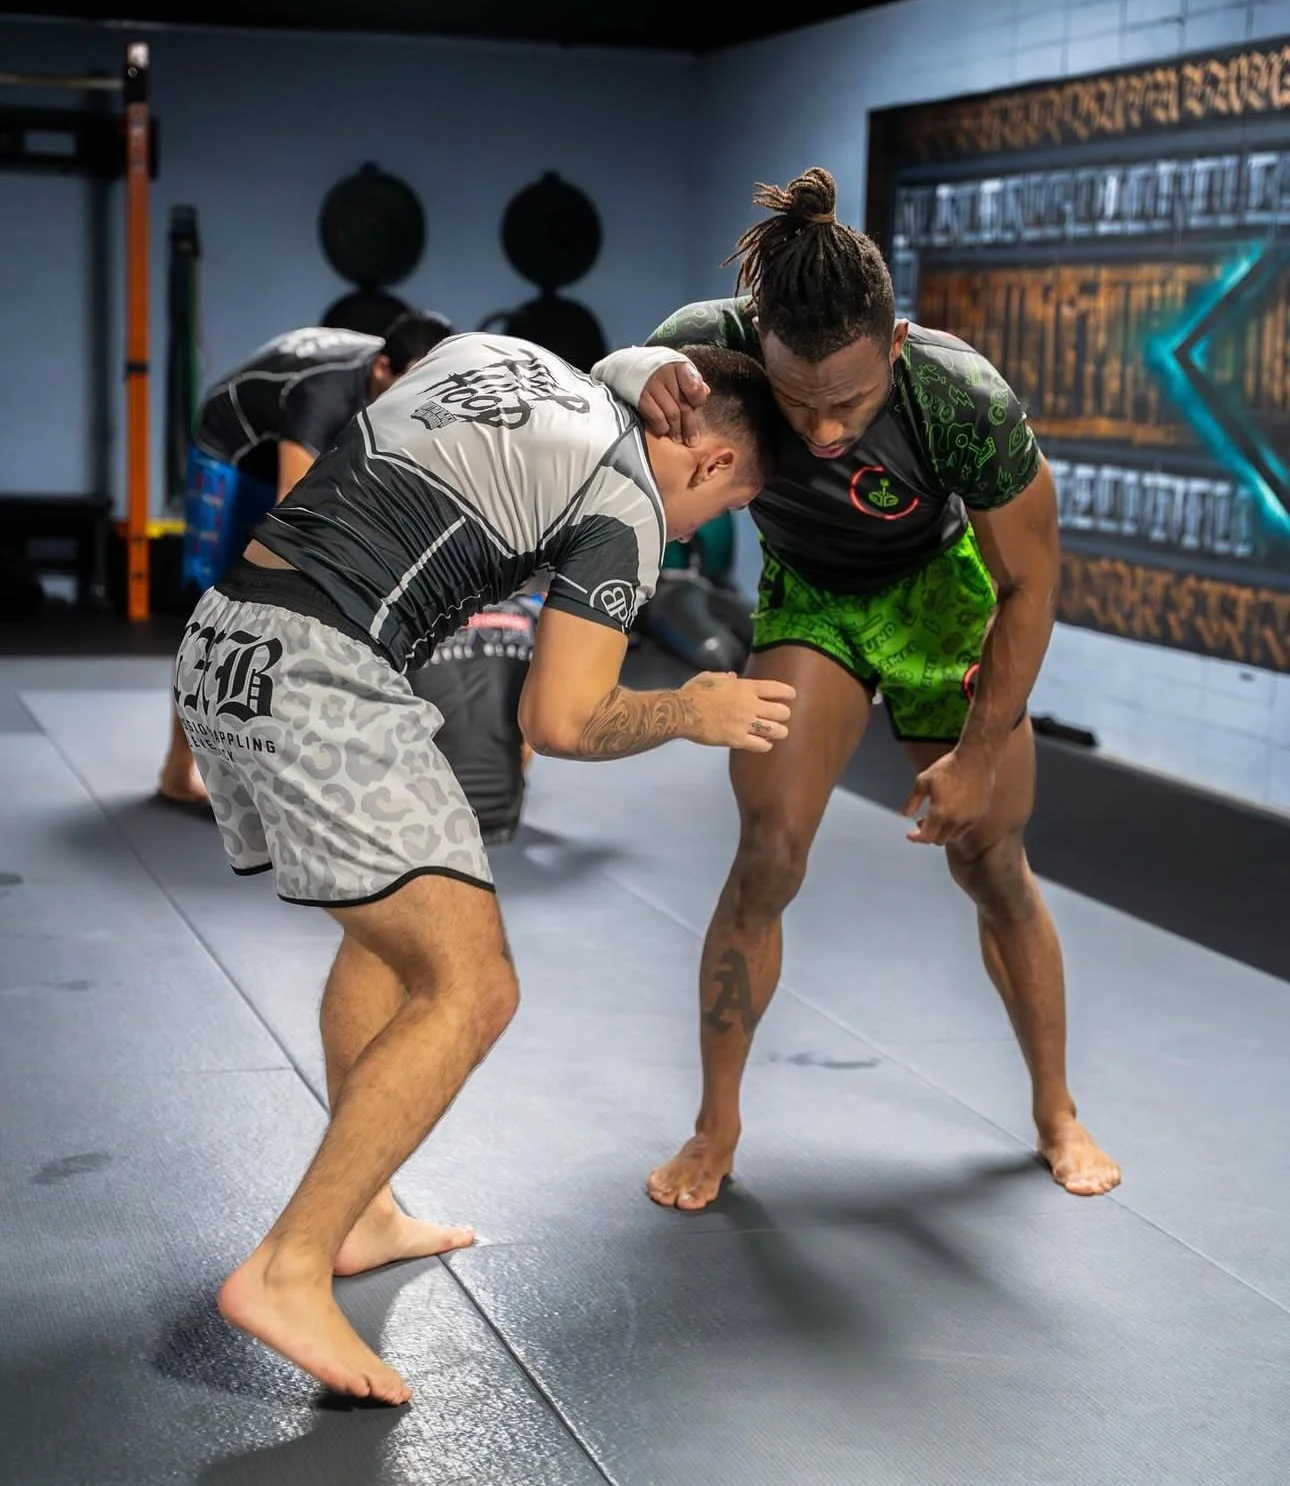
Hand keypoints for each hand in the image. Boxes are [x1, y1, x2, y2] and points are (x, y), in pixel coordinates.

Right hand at [638, 360, 709, 444]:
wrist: (627, 364)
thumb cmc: (659, 370)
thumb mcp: (678, 369)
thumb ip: (692, 381)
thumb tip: (705, 392)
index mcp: (679, 366)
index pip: (695, 388)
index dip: (698, 402)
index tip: (696, 410)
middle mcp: (666, 373)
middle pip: (683, 406)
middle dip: (690, 426)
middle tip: (692, 440)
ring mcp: (652, 385)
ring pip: (671, 415)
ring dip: (676, 430)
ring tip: (678, 439)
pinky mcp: (640, 396)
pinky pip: (656, 418)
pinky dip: (662, 427)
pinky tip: (664, 431)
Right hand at [679, 672, 794, 752]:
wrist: (684, 711)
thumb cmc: (695, 692)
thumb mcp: (710, 677)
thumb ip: (725, 677)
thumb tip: (733, 677)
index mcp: (745, 687)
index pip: (776, 689)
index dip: (787, 693)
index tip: (792, 696)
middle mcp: (750, 705)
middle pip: (781, 711)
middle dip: (784, 714)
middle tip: (782, 716)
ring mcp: (745, 723)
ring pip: (775, 730)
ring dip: (779, 731)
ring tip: (778, 732)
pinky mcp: (737, 739)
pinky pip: (760, 745)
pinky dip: (765, 745)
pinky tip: (765, 744)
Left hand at [902, 748, 996, 844]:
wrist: (976, 758)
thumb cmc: (947, 767)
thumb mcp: (923, 781)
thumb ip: (912, 801)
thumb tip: (905, 815)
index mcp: (940, 813)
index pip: (926, 837)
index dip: (916, 837)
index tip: (910, 834)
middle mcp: (956, 821)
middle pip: (939, 840)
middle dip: (928, 834)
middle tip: (922, 822)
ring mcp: (970, 819)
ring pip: (954, 836)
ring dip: (943, 832)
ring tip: (937, 817)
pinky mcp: (980, 814)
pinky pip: (966, 828)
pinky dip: (956, 826)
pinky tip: (951, 813)